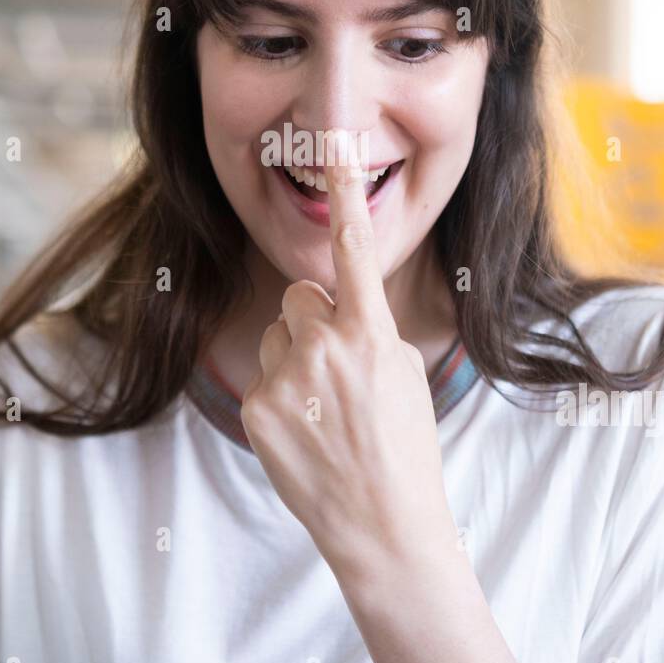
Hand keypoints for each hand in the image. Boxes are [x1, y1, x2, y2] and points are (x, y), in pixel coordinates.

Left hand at [240, 131, 457, 582]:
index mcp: (372, 333)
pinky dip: (282, 398)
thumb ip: (367, 326)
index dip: (345, 189)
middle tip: (339, 374)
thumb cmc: (404, 447)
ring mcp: (289, 380)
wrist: (384, 527)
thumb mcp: (404, 373)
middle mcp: (326, 347)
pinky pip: (265, 376)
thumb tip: (331, 304)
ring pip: (279, 336)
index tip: (333, 135)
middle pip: (300, 297)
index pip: (355, 248)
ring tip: (326, 411)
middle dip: (314, 323)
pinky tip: (306, 433)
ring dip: (296, 361)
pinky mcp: (258, 408)